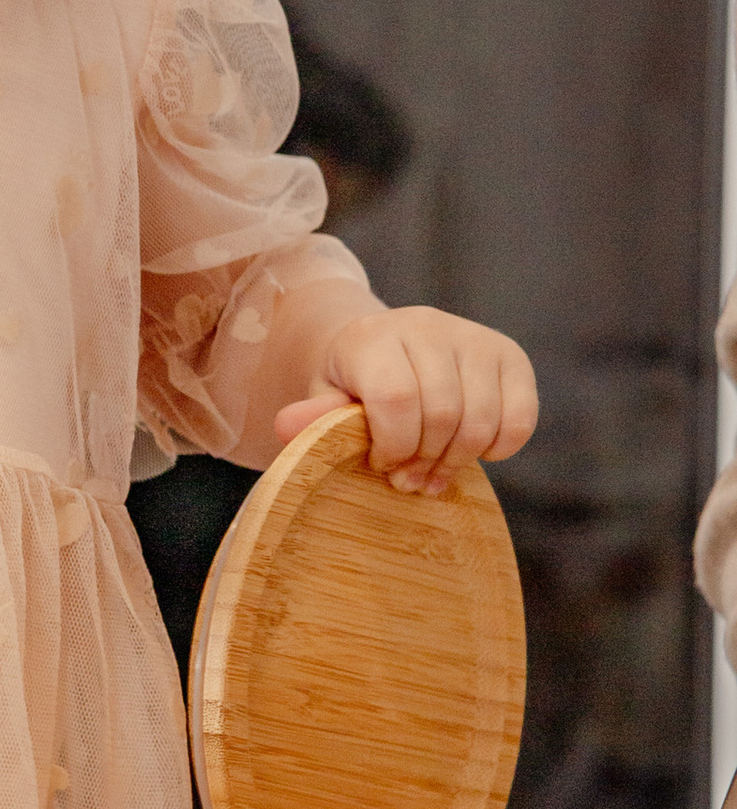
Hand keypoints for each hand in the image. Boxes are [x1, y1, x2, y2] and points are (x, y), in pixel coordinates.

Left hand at [272, 307, 537, 492]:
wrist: (389, 346)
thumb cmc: (354, 382)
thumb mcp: (326, 397)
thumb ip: (313, 416)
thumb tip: (287, 427)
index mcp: (374, 336)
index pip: (396, 398)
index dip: (392, 446)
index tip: (381, 465)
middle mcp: (428, 326)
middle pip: (442, 414)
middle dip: (424, 460)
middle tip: (407, 482)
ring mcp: (475, 338)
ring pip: (481, 421)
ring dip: (457, 462)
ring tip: (433, 476)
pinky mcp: (510, 356)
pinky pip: (520, 418)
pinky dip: (498, 448)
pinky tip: (471, 452)